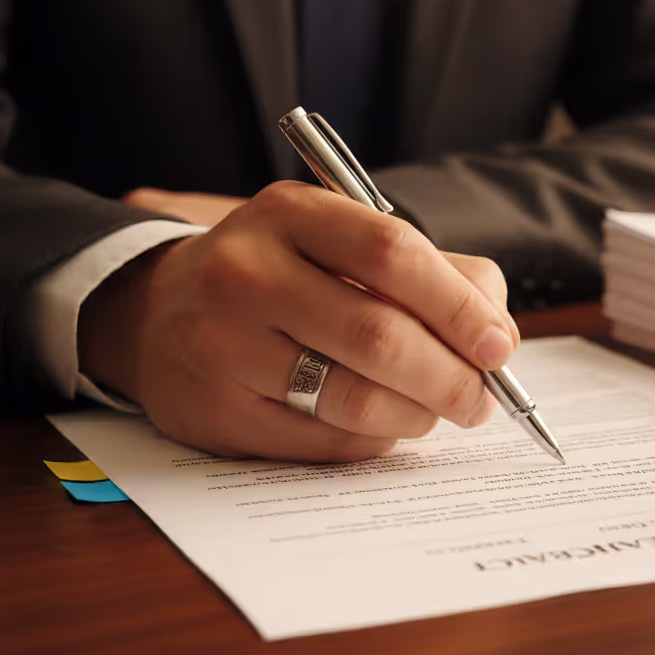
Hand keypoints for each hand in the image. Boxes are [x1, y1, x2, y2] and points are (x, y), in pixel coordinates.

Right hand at [81, 181, 520, 460]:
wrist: (157, 312)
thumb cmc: (282, 276)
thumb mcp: (346, 243)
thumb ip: (435, 273)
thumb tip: (497, 335)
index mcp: (290, 213)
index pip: (393, 252)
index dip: (457, 306)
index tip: (498, 347)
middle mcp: (245, 271)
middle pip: (378, 335)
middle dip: (449, 377)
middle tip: (480, 399)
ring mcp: (220, 343)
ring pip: (352, 398)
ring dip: (416, 415)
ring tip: (435, 412)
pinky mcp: (212, 411)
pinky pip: (321, 440)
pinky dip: (371, 439)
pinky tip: (381, 424)